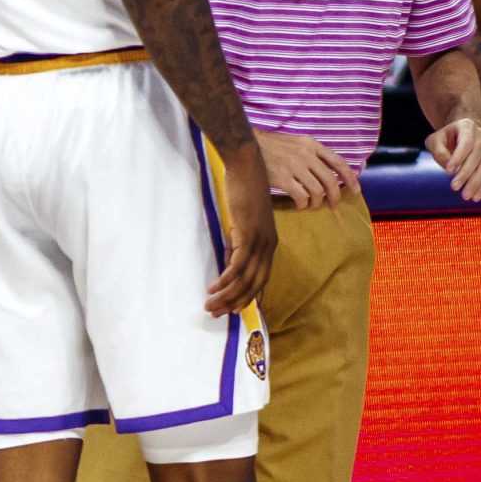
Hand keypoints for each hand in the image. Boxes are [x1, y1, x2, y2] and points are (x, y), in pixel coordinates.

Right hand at [207, 139, 276, 314]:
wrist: (247, 168)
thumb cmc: (244, 191)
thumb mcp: (242, 223)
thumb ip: (237, 244)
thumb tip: (228, 263)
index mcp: (270, 244)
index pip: (261, 279)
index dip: (247, 297)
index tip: (232, 310)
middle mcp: (268, 246)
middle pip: (254, 285)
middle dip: (235, 303)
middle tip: (216, 313)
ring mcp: (260, 241)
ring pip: (245, 279)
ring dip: (227, 296)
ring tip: (210, 306)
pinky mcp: (248, 235)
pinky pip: (237, 266)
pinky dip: (225, 280)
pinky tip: (213, 288)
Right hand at [257, 129, 359, 208]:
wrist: (247, 145)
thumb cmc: (272, 147)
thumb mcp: (296, 143)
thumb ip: (311, 154)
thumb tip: (328, 172)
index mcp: (311, 144)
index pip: (338, 162)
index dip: (350, 178)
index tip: (356, 190)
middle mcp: (306, 154)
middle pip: (330, 180)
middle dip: (335, 196)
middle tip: (332, 205)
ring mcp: (294, 166)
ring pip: (317, 191)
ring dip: (317, 202)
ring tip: (311, 205)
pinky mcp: (283, 178)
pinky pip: (301, 196)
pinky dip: (303, 204)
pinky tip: (299, 204)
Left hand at [426, 116, 480, 200]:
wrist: (462, 135)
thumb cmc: (446, 139)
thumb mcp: (435, 141)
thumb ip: (438, 151)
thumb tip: (449, 168)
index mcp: (468, 126)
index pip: (466, 143)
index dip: (458, 157)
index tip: (448, 172)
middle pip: (477, 156)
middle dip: (465, 173)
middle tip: (454, 187)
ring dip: (476, 183)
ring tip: (465, 196)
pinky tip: (476, 197)